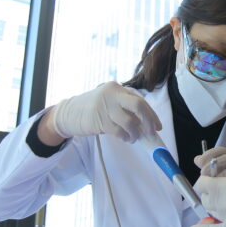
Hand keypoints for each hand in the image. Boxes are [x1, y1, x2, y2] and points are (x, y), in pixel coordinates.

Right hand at [47, 82, 161, 142]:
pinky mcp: (99, 120)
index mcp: (117, 88)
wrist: (68, 114)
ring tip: (133, 138)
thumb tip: (146, 124)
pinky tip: (125, 138)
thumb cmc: (92, 109)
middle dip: (149, 121)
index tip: (157, 126)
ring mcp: (105, 107)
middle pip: (139, 105)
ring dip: (135, 133)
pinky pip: (119, 131)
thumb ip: (125, 108)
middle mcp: (113, 94)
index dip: (152, 115)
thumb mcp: (109, 102)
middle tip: (151, 132)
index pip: (140, 100)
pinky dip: (125, 137)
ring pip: (130, 122)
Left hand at [194, 147, 225, 176]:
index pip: (218, 150)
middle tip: (204, 177)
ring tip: (213, 186)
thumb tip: (197, 160)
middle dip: (212, 168)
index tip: (200, 163)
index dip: (208, 155)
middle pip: (224, 159)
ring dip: (221, 178)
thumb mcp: (221, 169)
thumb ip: (208, 164)